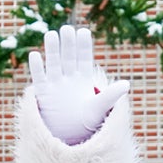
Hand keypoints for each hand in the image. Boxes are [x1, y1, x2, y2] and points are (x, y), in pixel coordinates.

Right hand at [28, 26, 131, 144]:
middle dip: (68, 44)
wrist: (71, 135)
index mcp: (84, 79)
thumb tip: (127, 84)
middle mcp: (69, 78)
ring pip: (53, 63)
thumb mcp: (100, 107)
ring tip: (51, 34)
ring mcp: (55, 84)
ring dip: (52, 50)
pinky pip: (38, 78)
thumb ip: (111, 95)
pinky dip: (36, 67)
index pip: (84, 58)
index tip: (83, 32)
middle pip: (68, 57)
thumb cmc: (88, 120)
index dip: (83, 46)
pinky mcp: (42, 93)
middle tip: (67, 28)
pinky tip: (35, 55)